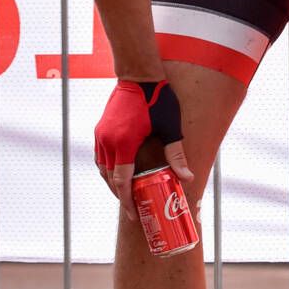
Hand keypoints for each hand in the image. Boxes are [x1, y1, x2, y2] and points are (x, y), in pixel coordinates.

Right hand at [94, 79, 192, 219]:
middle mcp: (108, 141)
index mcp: (123, 144)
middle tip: (132, 207)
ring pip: (103, 167)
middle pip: (110, 178)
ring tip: (126, 192)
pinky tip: (119, 171)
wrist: (137, 74)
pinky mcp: (101, 128)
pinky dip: (108, 168)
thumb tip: (188, 178)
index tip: (133, 214)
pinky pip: (101, 155)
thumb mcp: (169, 128)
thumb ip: (176, 155)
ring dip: (112, 182)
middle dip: (120, 195)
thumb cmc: (156, 99)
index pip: (121, 182)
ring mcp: (101, 134)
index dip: (126, 201)